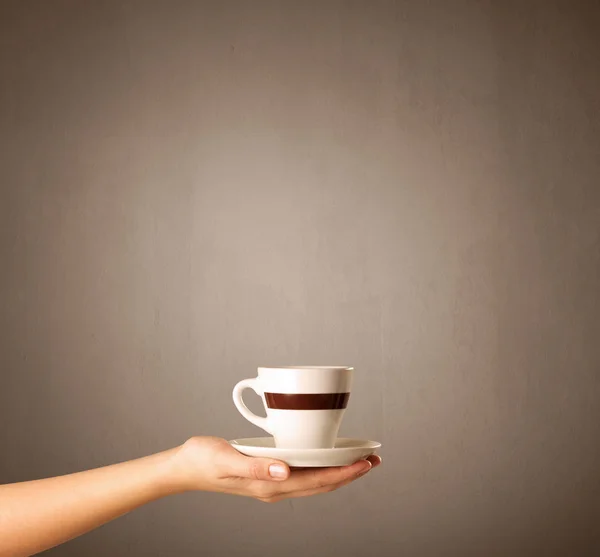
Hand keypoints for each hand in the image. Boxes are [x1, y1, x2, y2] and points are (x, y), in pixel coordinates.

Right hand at [170, 436, 381, 502]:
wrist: (184, 467)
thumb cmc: (203, 460)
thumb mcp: (227, 460)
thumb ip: (256, 466)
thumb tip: (285, 471)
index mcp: (270, 485)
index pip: (317, 482)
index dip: (345, 474)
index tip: (367, 463)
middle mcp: (275, 487)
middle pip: (321, 485)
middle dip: (349, 474)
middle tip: (374, 460)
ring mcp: (271, 483)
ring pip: (314, 481)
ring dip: (338, 472)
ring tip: (358, 461)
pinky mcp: (267, 474)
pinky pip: (302, 475)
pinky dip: (320, 468)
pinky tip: (325, 459)